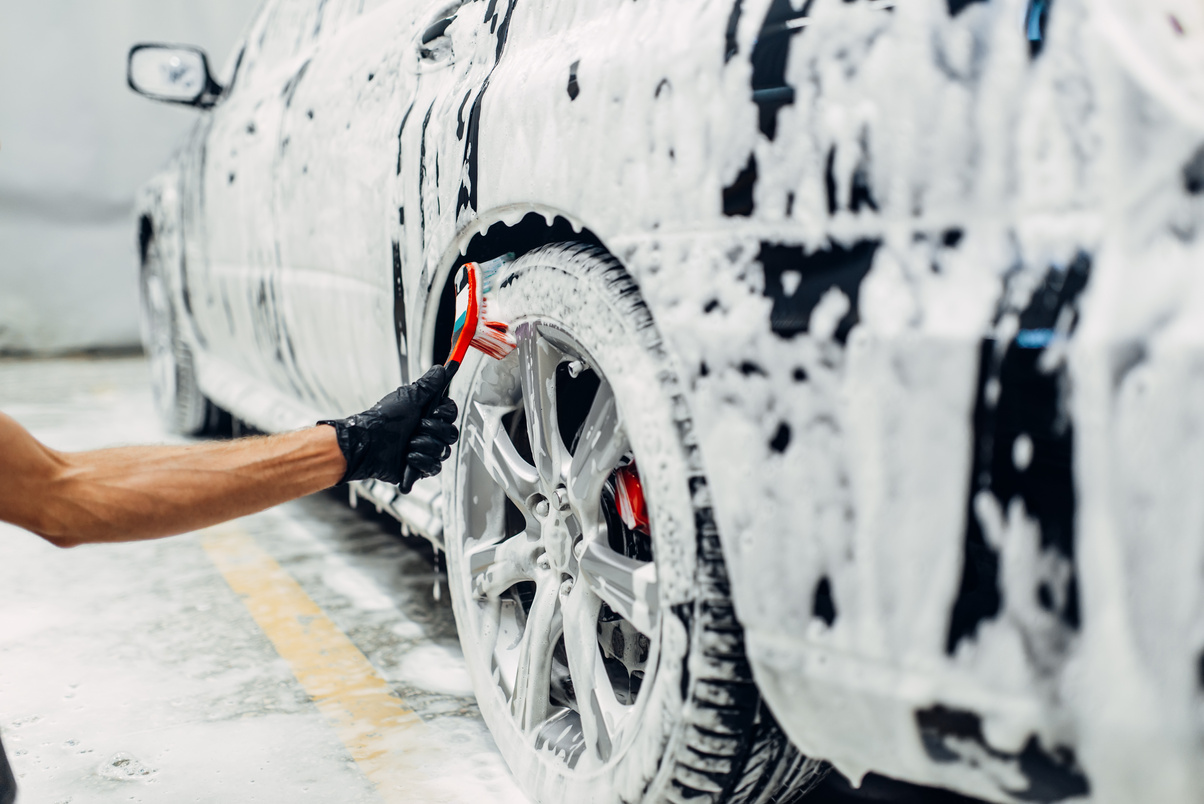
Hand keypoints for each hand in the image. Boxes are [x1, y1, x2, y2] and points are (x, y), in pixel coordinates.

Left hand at [319, 365, 458, 488]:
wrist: (367, 444)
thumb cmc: (383, 420)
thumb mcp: (408, 398)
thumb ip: (428, 385)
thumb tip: (440, 369)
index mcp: (425, 414)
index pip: (450, 413)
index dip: (446, 414)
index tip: (435, 412)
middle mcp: (427, 432)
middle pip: (451, 433)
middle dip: (434, 430)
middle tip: (418, 427)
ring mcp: (424, 450)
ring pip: (444, 451)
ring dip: (425, 445)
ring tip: (409, 443)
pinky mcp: (419, 467)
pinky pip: (434, 467)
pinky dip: (421, 461)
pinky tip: (408, 457)